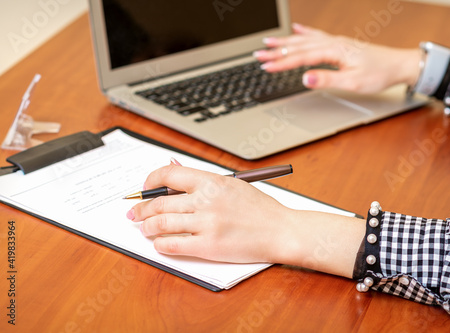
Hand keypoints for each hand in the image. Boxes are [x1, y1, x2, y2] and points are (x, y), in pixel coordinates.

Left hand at [126, 164, 365, 277]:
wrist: (281, 231)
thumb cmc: (260, 209)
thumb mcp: (232, 185)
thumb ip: (203, 181)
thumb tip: (174, 172)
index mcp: (212, 181)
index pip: (169, 174)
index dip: (150, 180)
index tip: (145, 188)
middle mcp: (206, 200)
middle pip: (159, 202)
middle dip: (142, 209)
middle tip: (136, 213)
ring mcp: (206, 224)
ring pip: (161, 223)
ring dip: (147, 227)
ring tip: (145, 228)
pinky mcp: (208, 246)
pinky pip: (172, 245)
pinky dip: (161, 244)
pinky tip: (160, 243)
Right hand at [253, 23, 420, 93]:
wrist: (399, 65)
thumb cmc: (379, 74)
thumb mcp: (353, 82)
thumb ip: (327, 79)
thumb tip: (304, 78)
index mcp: (334, 51)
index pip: (301, 58)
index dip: (282, 63)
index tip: (266, 67)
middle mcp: (333, 43)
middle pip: (299, 47)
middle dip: (277, 51)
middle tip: (257, 55)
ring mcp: (336, 42)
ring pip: (305, 40)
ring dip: (285, 41)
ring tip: (267, 42)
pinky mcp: (340, 44)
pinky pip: (317, 35)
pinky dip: (304, 32)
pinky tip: (296, 29)